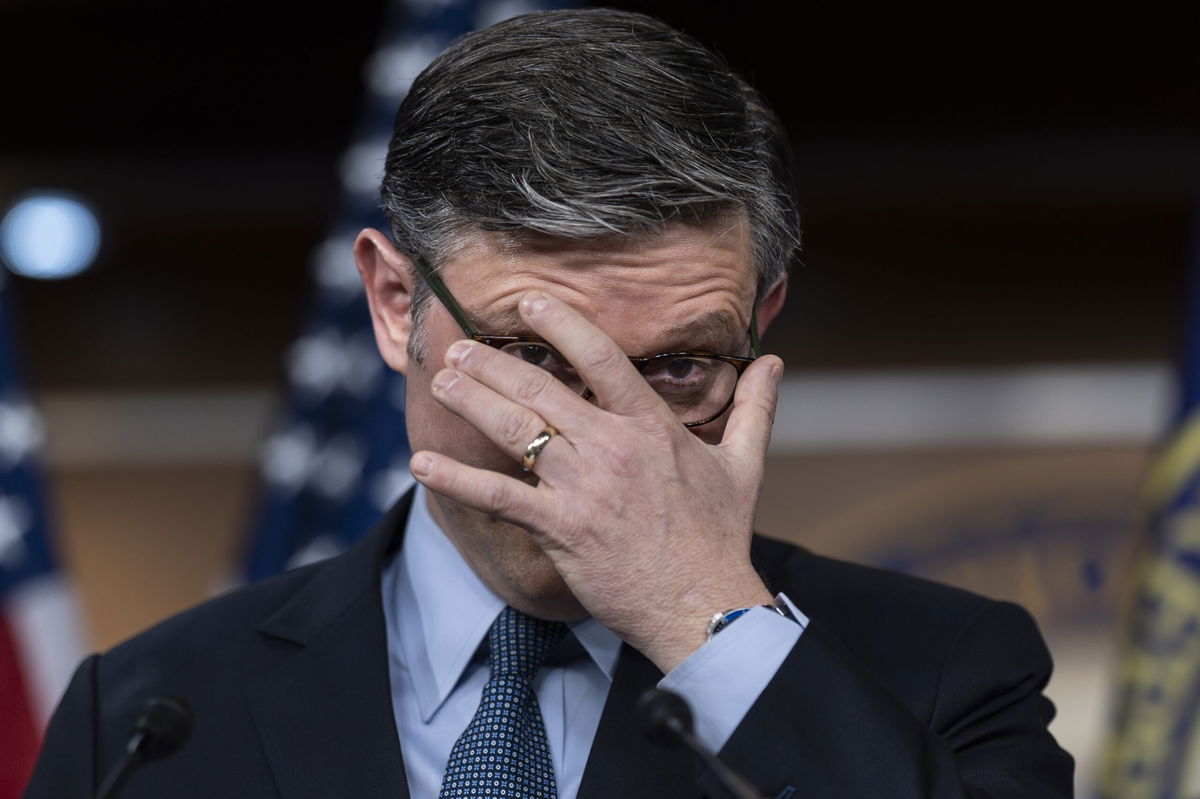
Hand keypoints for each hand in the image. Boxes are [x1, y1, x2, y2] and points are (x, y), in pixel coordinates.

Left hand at [409, 290, 781, 671]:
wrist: (702, 604)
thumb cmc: (719, 537)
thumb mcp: (745, 466)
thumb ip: (755, 408)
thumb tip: (775, 362)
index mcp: (651, 427)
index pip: (603, 358)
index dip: (563, 325)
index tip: (531, 302)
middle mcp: (612, 447)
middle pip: (542, 389)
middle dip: (495, 364)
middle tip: (461, 348)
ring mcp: (582, 486)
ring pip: (515, 430)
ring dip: (473, 401)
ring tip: (442, 381)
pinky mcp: (560, 527)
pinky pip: (497, 496)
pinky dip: (456, 478)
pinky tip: (420, 463)